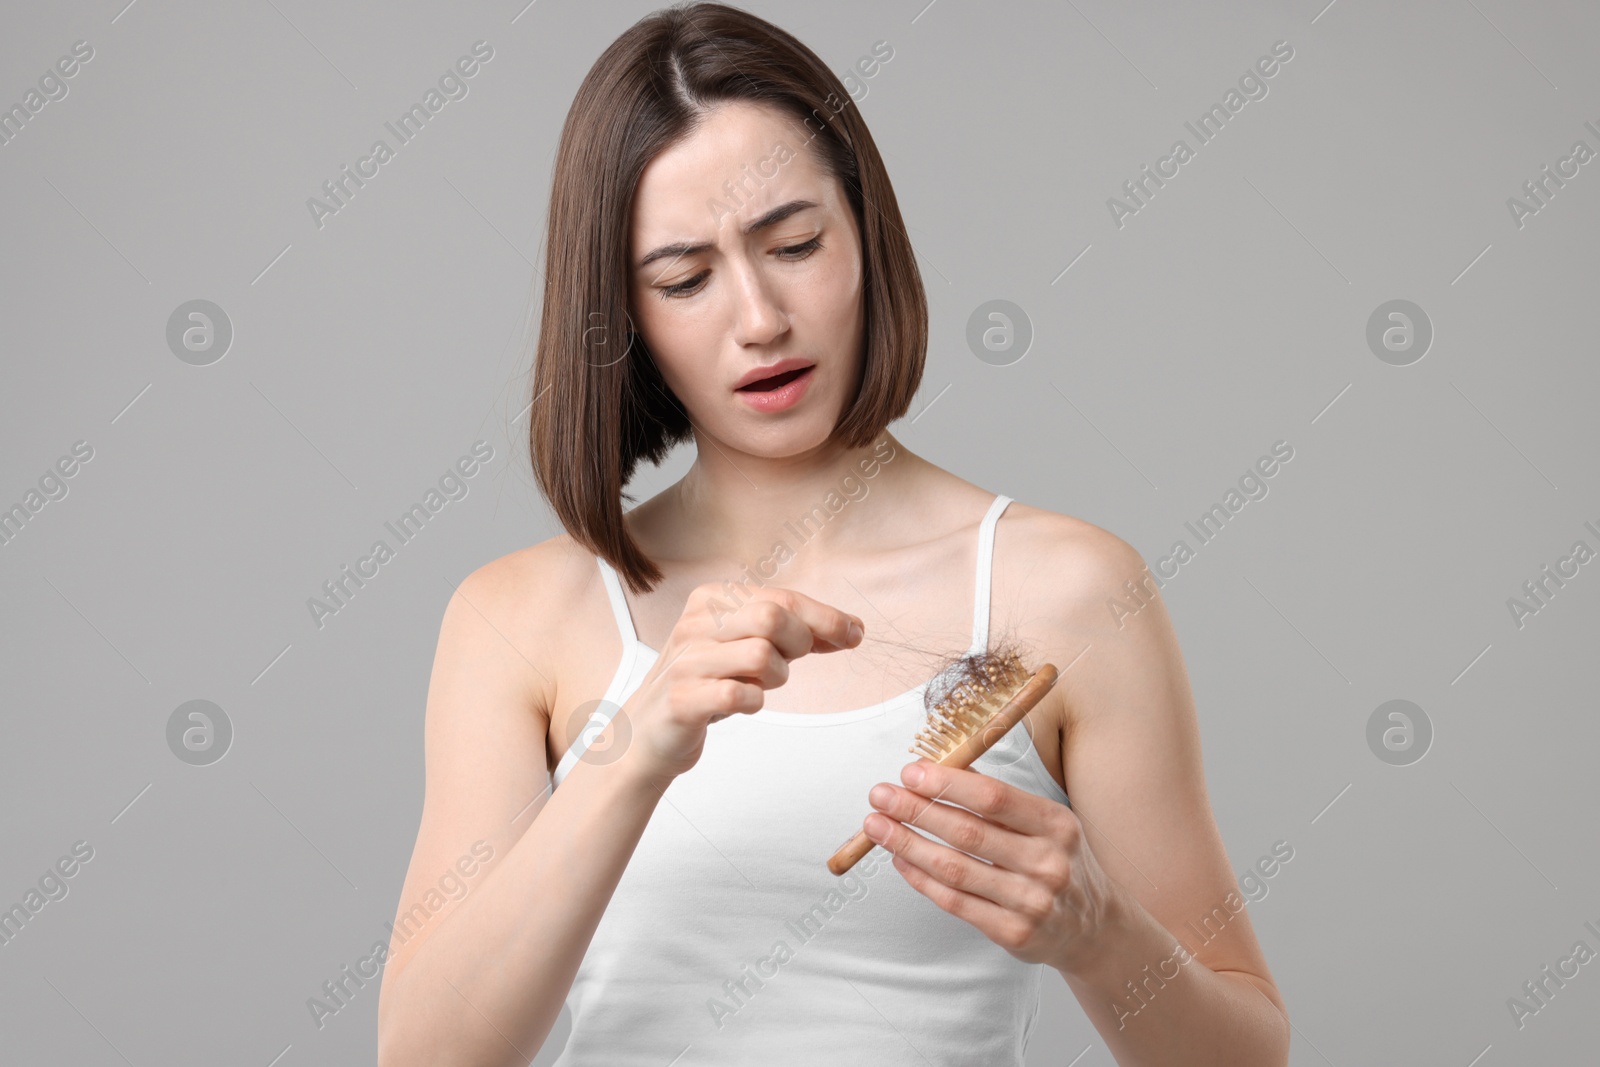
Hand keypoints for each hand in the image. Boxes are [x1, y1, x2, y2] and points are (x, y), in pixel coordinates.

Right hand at [623, 585, 863, 785]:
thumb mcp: (742, 644)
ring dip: (775, 679)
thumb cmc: (705, 683)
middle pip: (773, 618)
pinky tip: (741, 704)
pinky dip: (752, 703)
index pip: (782, 597)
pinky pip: (739, 696)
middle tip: (790, 662)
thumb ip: (790, 630)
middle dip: (799, 643)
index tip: (854, 633)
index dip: (825, 617)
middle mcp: (695, 623)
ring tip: (757, 686)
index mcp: (711, 599)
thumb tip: (851, 628)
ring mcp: (687, 661)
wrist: (649, 731)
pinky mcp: (683, 700)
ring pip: (761, 655)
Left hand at [863, 759, 1119, 973]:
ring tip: (876, 826)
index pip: (993, 798)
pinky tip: (900, 860)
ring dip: (907, 844)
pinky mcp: (1014, 933)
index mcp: (1056, 823)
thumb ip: (998, 799)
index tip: (909, 772)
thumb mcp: (1045, 822)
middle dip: (915, 810)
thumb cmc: (1058, 861)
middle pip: (967, 832)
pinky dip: (921, 879)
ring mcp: (1031, 902)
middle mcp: (1048, 862)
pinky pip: (955, 902)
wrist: (1093, 927)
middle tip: (880, 795)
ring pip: (954, 869)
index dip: (947, 784)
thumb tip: (941, 768)